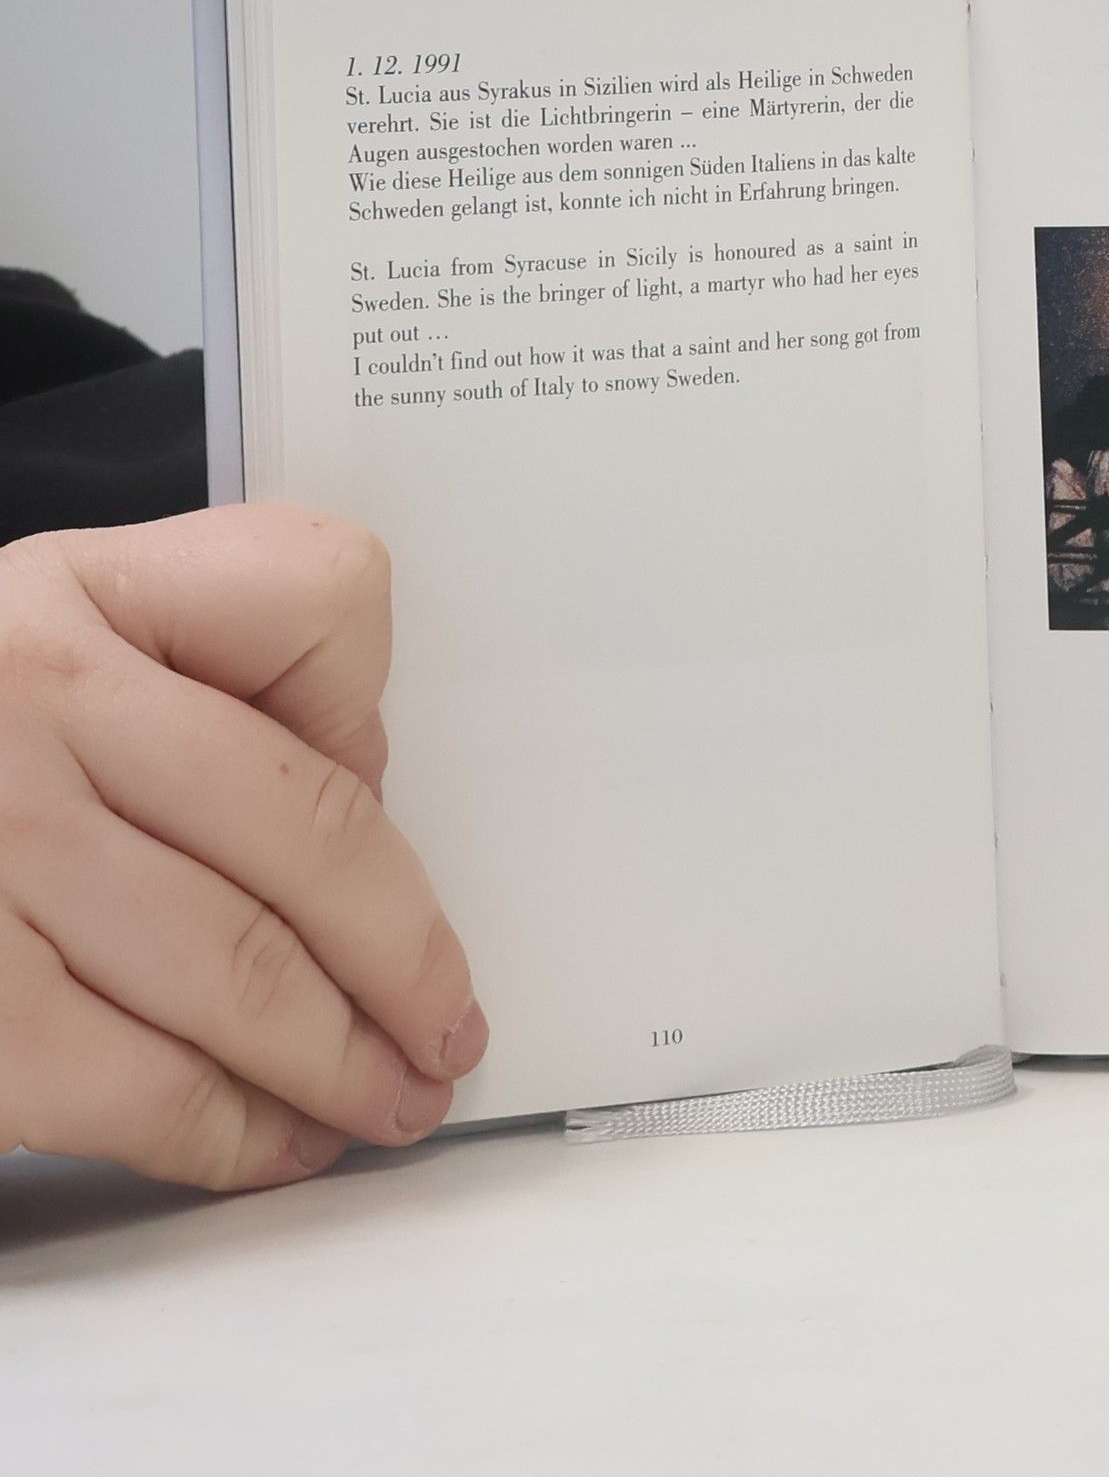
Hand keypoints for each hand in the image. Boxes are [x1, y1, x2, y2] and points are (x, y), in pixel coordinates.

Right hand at [0, 506, 486, 1188]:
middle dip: (404, 954)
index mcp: (84, 595)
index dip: (368, 706)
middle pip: (307, 830)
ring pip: (242, 971)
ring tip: (390, 1095)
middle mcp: (33, 703)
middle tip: (445, 1021)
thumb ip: (220, 674)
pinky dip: (233, 1131)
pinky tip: (274, 1137)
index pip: (318, 602)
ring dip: (345, 1060)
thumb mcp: (69, 637)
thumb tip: (350, 783)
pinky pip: (139, 1089)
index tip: (391, 794)